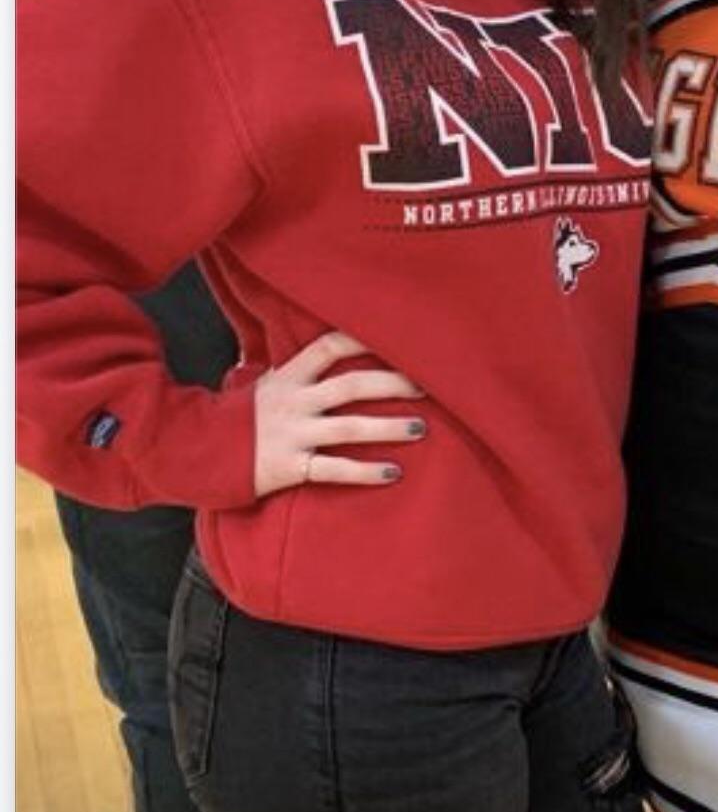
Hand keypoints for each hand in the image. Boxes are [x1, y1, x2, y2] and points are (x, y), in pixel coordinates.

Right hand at [253, 331, 425, 497]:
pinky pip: (335, 469)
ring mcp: (292, 435)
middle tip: (427, 385)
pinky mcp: (290, 467)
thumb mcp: (262, 385)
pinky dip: (366, 471)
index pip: (329, 348)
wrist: (196, 451)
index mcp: (288, 377)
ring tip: (421, 427)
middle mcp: (293, 402)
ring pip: (350, 427)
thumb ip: (294, 372)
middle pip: (351, 385)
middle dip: (392, 384)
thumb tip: (326, 351)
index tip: (397, 339)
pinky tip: (393, 472)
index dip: (363, 340)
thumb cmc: (238, 418)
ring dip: (389, 427)